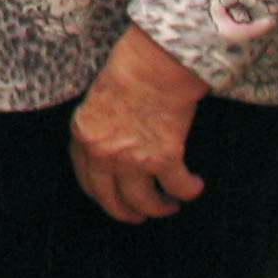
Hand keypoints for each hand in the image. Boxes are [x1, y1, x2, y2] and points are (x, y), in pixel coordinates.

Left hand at [69, 26, 209, 222]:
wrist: (154, 62)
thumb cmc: (129, 68)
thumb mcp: (97, 100)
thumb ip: (99, 128)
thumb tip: (112, 145)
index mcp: (83, 137)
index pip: (87, 181)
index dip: (103, 195)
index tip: (114, 200)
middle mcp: (103, 154)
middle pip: (112, 200)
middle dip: (128, 212)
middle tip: (140, 215)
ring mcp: (132, 159)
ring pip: (144, 202)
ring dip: (159, 208)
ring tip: (170, 205)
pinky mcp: (163, 158)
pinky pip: (177, 187)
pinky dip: (188, 189)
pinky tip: (194, 186)